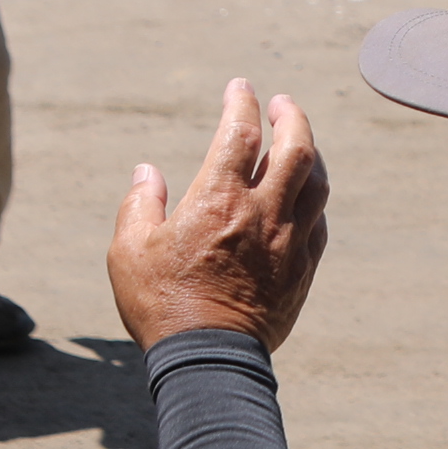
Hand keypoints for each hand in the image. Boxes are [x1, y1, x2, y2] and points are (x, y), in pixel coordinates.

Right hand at [108, 80, 328, 354]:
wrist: (208, 360)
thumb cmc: (161, 305)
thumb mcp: (129, 251)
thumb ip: (140, 204)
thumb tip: (147, 172)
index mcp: (219, 200)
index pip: (240, 133)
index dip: (241, 103)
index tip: (240, 88)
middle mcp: (263, 213)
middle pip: (297, 148)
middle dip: (293, 117)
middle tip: (283, 103)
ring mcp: (290, 242)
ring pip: (317, 184)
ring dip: (311, 155)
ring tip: (300, 144)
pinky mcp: (303, 271)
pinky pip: (318, 225)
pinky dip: (313, 202)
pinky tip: (304, 200)